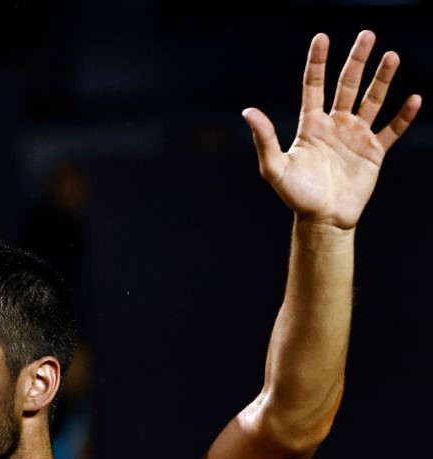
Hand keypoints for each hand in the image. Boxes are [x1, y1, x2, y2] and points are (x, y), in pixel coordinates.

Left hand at [242, 30, 420, 228]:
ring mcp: (356, 136)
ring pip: (372, 100)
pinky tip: (414, 98)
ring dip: (382, 79)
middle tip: (367, 34)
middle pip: (347, 85)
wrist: (322, 219)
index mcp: (310, 125)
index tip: (322, 37)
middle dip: (357, 60)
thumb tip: (247, 111)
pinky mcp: (374, 152)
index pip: (314, 86)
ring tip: (391, 56)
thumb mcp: (274, 167)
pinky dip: (403, 115)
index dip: (318, 62)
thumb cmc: (295, 195)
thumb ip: (264, 138)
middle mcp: (335, 125)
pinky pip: (391, 129)